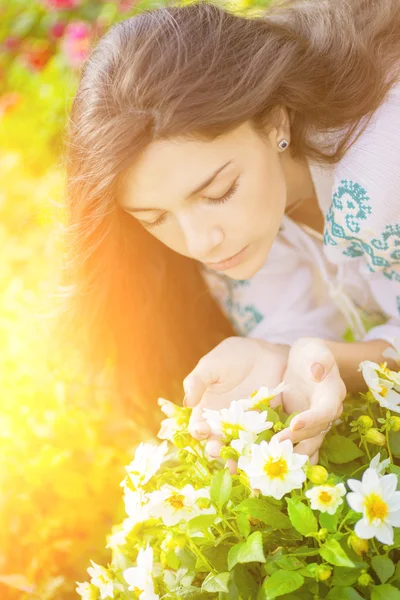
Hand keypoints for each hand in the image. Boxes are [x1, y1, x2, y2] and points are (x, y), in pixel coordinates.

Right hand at [183, 336, 289, 458]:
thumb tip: (186, 402)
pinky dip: (260, 449)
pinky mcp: (266, 426)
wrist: (264, 352)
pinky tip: (260, 455)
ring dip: (236, 457)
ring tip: (236, 465)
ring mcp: (245, 426)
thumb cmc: (232, 357)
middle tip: (217, 451)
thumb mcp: (211, 365)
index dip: (197, 431)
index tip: (200, 430)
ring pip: (238, 447)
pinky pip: (262, 440)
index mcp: (206, 410)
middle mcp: (224, 423)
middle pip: (216, 442)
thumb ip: (197, 381)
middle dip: (215, 449)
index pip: (197, 427)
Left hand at [273, 338, 345, 463]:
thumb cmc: (312, 353)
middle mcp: (327, 413)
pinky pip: (298, 444)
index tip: (294, 424)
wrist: (309, 361)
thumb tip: (317, 371)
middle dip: (296, 441)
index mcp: (332, 395)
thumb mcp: (315, 349)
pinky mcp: (302, 427)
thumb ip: (319, 359)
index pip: (325, 411)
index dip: (311, 420)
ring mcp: (314, 423)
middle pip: (315, 433)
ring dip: (292, 454)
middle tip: (275, 446)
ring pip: (307, 444)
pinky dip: (288, 454)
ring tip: (273, 460)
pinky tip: (272, 462)